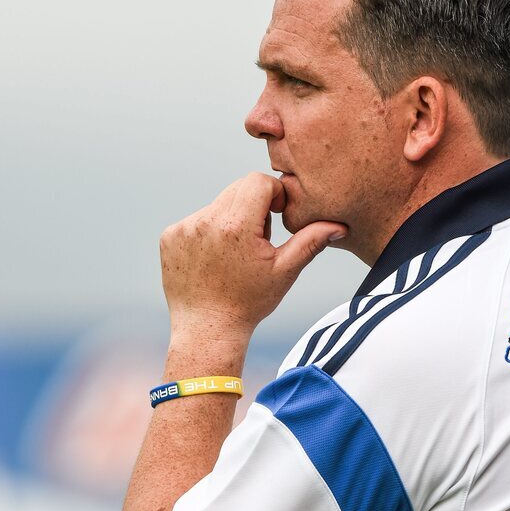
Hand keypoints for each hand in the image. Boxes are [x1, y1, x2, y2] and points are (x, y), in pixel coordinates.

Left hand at [159, 172, 346, 336]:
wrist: (207, 329)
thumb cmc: (249, 303)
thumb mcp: (285, 271)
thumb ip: (311, 241)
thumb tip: (340, 226)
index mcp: (236, 225)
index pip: (258, 181)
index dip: (272, 194)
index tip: (275, 216)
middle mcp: (206, 220)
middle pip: (237, 189)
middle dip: (253, 207)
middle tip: (256, 241)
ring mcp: (184, 228)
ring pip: (217, 204)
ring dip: (230, 220)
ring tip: (233, 255)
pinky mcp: (169, 237)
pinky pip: (196, 220)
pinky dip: (208, 232)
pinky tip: (214, 260)